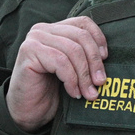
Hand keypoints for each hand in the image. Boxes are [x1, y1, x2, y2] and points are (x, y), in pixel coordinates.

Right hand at [6, 17, 107, 132]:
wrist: (27, 112)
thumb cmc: (50, 91)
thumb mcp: (72, 70)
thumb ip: (84, 57)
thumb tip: (106, 56)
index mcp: (54, 29)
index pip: (83, 23)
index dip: (98, 39)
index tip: (106, 59)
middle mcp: (42, 30)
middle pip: (80, 37)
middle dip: (94, 62)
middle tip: (100, 83)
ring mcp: (34, 39)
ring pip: (72, 50)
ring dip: (84, 75)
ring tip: (88, 93)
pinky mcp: (28, 52)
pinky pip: (60, 62)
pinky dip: (71, 79)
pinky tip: (73, 92)